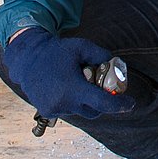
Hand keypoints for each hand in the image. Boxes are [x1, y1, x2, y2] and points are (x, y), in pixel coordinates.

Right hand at [2, 28, 132, 121]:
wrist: (26, 58)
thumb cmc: (56, 51)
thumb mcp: (82, 47)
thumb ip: (102, 55)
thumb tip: (117, 64)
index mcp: (74, 89)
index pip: (103, 104)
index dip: (120, 105)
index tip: (130, 104)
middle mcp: (64, 103)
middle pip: (94, 110)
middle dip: (101, 102)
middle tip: (100, 88)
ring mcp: (55, 109)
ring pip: (80, 110)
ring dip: (83, 101)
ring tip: (75, 82)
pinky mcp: (48, 111)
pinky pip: (67, 110)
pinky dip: (71, 102)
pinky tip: (63, 87)